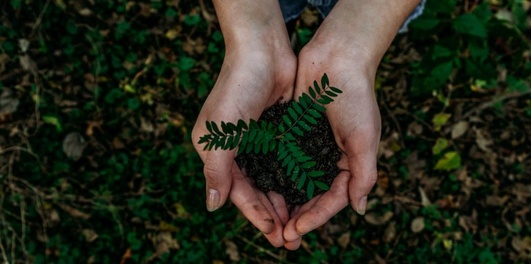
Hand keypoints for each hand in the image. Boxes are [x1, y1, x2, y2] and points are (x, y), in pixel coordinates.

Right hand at [192, 0, 296, 246]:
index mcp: (218, 152)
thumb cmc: (236, 89)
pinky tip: (308, 195)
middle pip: (257, 191)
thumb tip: (212, 206)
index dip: (255, 214)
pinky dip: (295, 180)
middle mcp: (238, 150)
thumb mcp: (220, 133)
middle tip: (291, 240)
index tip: (274, 233)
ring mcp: (260, 142)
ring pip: (274, 181)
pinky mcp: (279, 132)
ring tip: (301, 225)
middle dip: (273, 216)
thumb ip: (216, 170)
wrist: (263, 51)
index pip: (238, 192)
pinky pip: (288, 163)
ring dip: (286, 203)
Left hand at [282, 42, 380, 248]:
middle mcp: (328, 159)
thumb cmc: (356, 97)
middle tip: (280, 237)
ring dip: (283, 203)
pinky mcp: (292, 133)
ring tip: (269, 222)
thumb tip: (359, 209)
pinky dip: (273, 177)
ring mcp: (309, 147)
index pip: (332, 199)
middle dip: (297, 218)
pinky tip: (260, 190)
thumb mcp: (365, 138)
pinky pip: (282, 161)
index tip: (296, 230)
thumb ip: (364, 175)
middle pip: (312, 197)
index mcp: (349, 163)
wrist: (337, 58)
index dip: (315, 217)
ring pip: (294, 183)